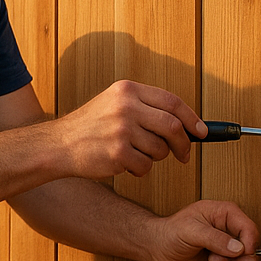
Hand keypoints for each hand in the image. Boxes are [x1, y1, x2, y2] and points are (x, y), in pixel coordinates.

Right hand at [54, 80, 205, 178]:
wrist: (58, 145)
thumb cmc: (91, 127)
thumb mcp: (114, 104)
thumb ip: (147, 108)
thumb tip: (188, 125)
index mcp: (126, 90)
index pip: (172, 102)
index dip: (192, 118)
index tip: (202, 132)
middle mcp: (125, 106)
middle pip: (173, 126)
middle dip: (183, 144)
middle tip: (183, 154)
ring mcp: (121, 130)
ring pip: (160, 149)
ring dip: (154, 157)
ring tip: (135, 154)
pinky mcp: (117, 153)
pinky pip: (146, 166)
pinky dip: (139, 170)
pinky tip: (123, 163)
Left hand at [144, 200, 259, 260]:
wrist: (158, 250)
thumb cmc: (171, 233)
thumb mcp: (190, 230)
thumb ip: (214, 238)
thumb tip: (238, 249)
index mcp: (225, 216)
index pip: (250, 229)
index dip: (248, 244)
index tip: (238, 254)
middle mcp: (230, 234)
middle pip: (252, 251)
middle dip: (237, 260)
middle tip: (216, 260)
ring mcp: (227, 252)